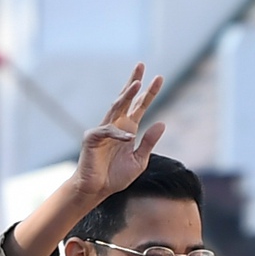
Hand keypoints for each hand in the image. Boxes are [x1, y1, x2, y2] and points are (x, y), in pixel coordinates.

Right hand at [65, 65, 166, 205]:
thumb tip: (162, 123)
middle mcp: (116, 125)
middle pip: (126, 99)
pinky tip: (129, 136)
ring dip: (126, 96)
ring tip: (137, 84)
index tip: (159, 78)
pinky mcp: (92, 138)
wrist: (97, 190)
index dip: (149, 93)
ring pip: (115, 108)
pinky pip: (107, 132)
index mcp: (128, 128)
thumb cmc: (116, 176)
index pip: (140, 106)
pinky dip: (118, 134)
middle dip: (134, 82)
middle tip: (141, 65)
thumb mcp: (139, 160)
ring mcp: (103, 130)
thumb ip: (149, 142)